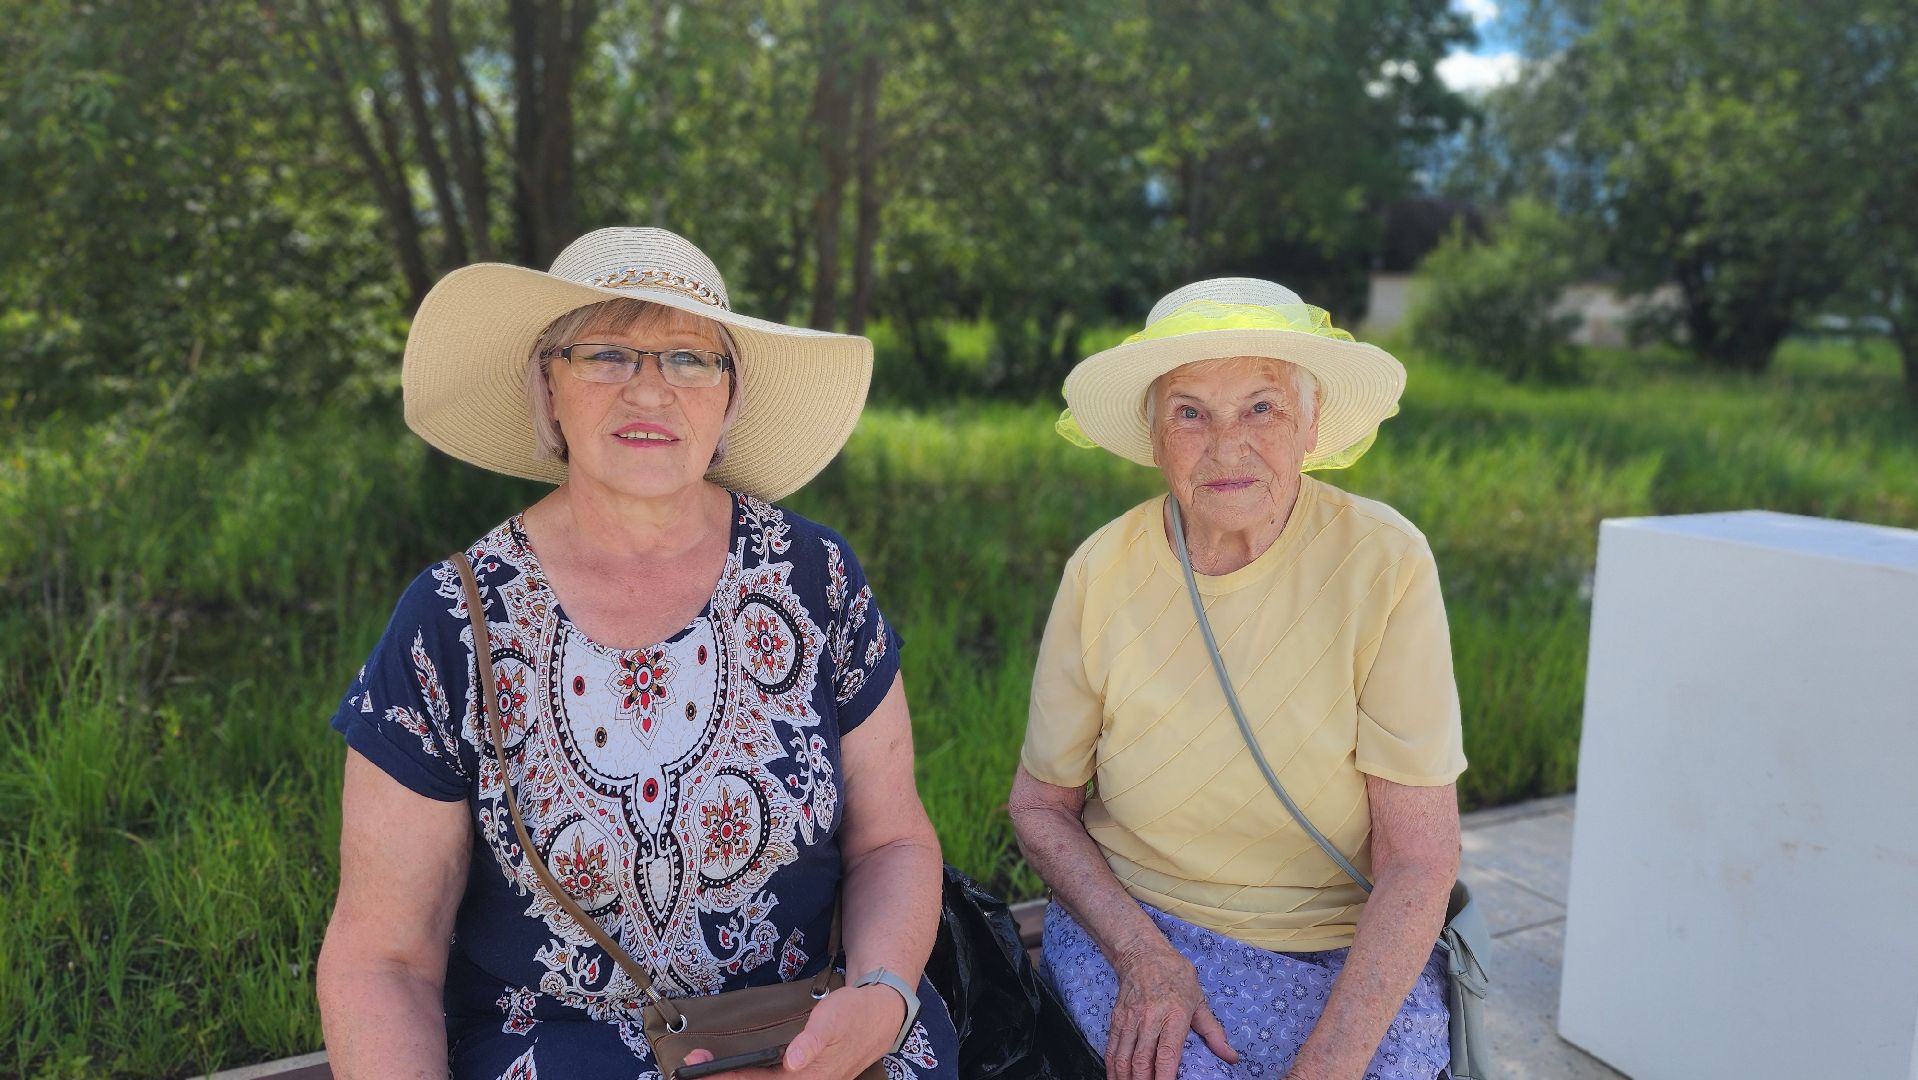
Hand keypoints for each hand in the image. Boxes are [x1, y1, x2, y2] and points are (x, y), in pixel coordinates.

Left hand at [676, 983, 903, 1079]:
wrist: (879, 1016)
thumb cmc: (853, 1015)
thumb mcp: (834, 1021)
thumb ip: (813, 1041)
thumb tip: (794, 1059)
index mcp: (807, 1079)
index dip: (726, 1079)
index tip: (698, 1071)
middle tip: (690, 1065)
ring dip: (731, 1078)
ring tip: (702, 1068)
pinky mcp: (799, 1075)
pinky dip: (745, 1076)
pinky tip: (731, 1071)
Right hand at [1105, 943, 1238, 1079]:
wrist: (1144, 954)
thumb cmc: (1176, 977)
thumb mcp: (1199, 1001)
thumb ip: (1214, 1033)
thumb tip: (1232, 1057)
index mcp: (1174, 1016)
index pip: (1167, 1054)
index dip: (1164, 1077)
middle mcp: (1150, 1019)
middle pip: (1142, 1061)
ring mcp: (1130, 1019)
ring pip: (1124, 1057)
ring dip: (1125, 1078)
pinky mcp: (1116, 1019)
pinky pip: (1112, 1048)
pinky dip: (1112, 1067)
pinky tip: (1116, 1078)